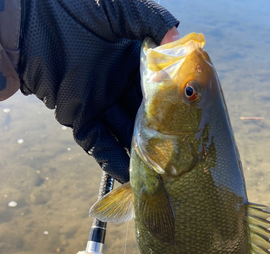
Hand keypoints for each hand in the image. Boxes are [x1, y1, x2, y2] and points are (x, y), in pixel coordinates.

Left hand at [19, 0, 178, 183]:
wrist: (31, 22)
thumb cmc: (74, 10)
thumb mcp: (118, 9)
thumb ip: (149, 20)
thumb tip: (179, 38)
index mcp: (130, 64)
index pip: (157, 91)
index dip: (173, 106)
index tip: (191, 122)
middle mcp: (117, 87)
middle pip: (143, 118)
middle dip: (161, 136)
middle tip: (181, 154)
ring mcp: (98, 104)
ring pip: (125, 135)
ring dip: (140, 154)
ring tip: (162, 171)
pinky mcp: (78, 118)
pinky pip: (99, 145)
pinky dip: (113, 161)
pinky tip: (131, 175)